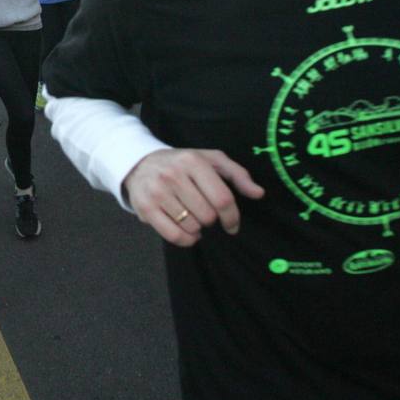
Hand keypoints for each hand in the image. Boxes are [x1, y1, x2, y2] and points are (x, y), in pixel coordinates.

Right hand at [122, 149, 264, 246]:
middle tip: (204, 212)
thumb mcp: (210, 160)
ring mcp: (157, 192)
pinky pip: (174, 236)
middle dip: (211, 219)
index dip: (232, 217)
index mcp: (193, 161)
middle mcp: (173, 175)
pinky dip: (186, 239)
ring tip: (192, 217)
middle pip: (208, 216)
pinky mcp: (145, 208)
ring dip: (197, 228)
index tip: (232, 225)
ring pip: (192, 227)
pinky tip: (187, 231)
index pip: (222, 198)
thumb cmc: (182, 164)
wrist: (140, 163)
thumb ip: (238, 175)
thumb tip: (258, 193)